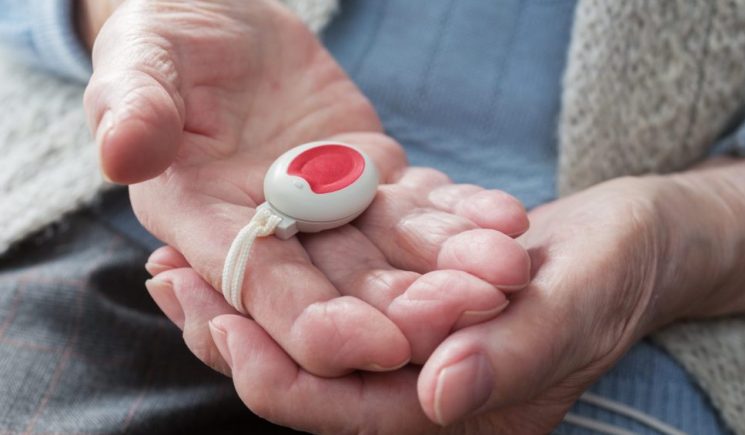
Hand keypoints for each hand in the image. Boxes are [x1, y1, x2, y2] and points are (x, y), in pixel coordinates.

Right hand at [85, 0, 530, 375]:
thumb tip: (122, 153)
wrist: (223, 19)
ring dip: (451, 266)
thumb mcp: (141, 61)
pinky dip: (462, 214)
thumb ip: (135, 107)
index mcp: (204, 224)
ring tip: (507, 270)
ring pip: (394, 252)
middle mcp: (273, 232)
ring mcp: (329, 208)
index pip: (261, 288)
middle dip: (406, 307)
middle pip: (343, 285)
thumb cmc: (168, 39)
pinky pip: (421, 204)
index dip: (314, 321)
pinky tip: (507, 221)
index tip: (375, 345)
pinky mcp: (371, 177)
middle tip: (472, 312)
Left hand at [145, 176, 673, 432]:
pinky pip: (330, 289)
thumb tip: (442, 393)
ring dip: (245, 293)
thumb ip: (512, 352)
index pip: (344, 411)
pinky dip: (289, 260)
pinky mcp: (405, 298)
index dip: (275, 373)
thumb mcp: (575, 305)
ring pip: (308, 331)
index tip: (217, 321)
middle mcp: (420, 385)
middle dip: (233, 331)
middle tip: (170, 280)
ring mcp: (410, 342)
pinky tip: (246, 228)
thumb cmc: (615, 273)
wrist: (630, 240)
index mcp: (456, 406)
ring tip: (179, 257)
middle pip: (309, 374)